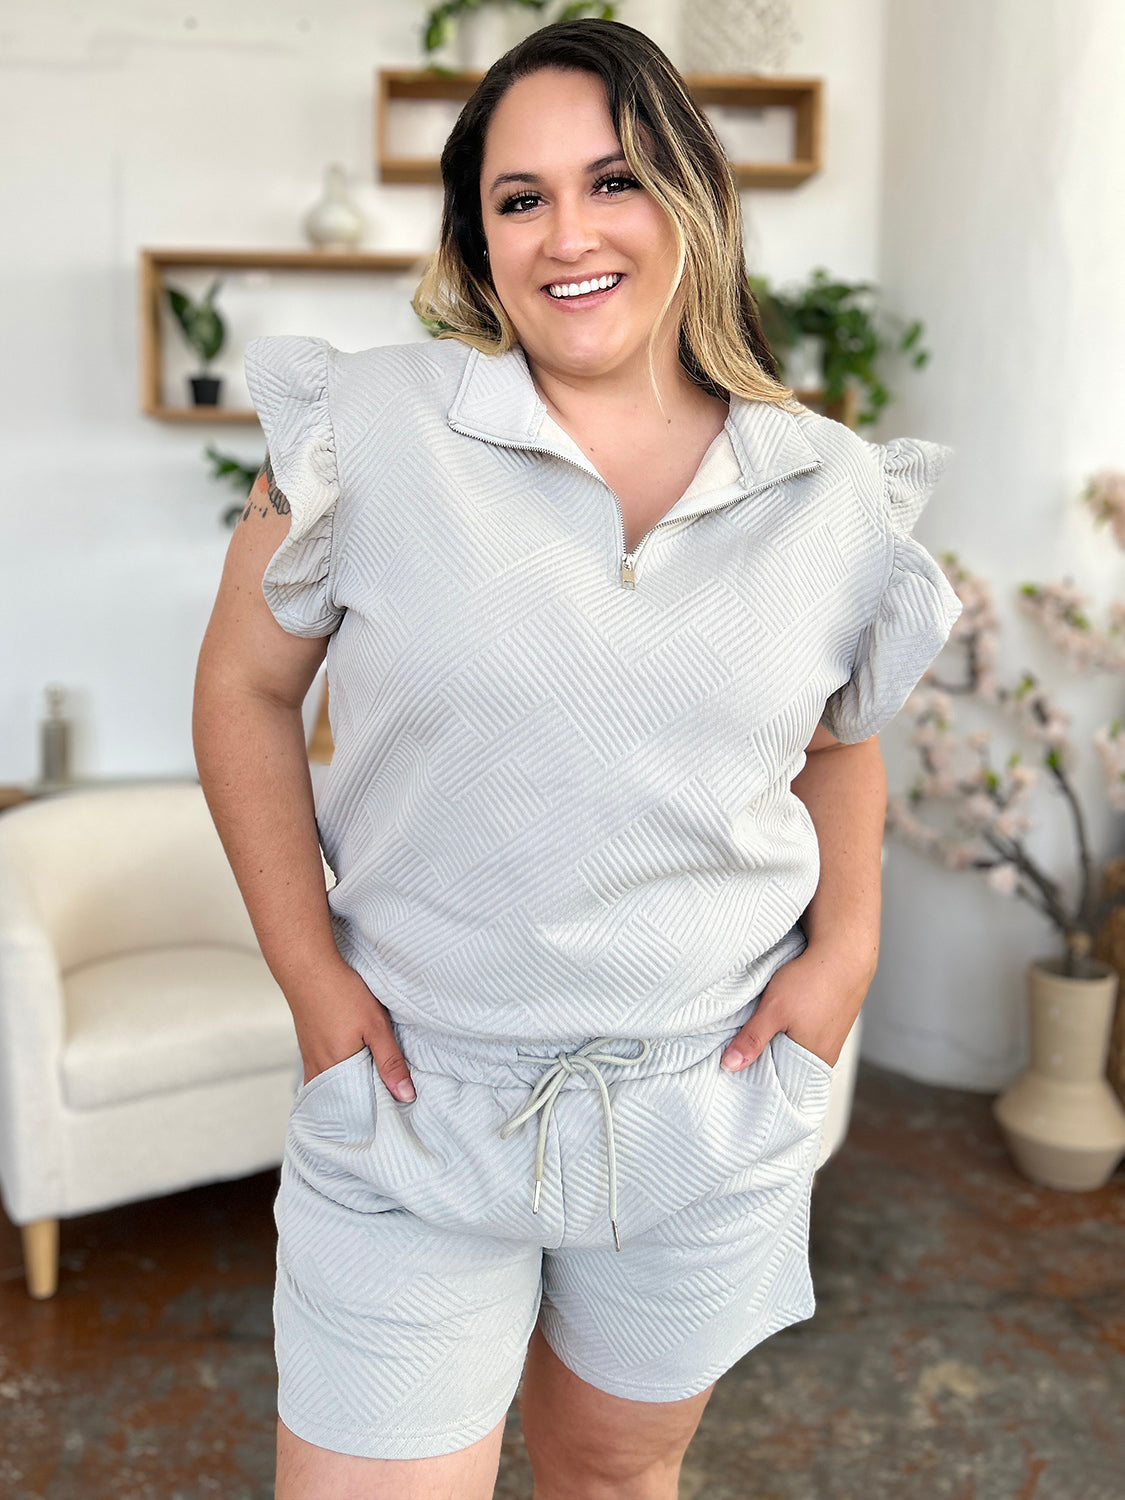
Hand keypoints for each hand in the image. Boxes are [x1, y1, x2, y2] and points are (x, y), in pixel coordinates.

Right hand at [289, 959, 415, 1101]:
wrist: (308, 968)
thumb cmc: (342, 993)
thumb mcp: (376, 1026)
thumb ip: (391, 1062)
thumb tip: (406, 1096)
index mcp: (338, 1069)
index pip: (358, 1107)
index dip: (375, 1110)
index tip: (392, 1112)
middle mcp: (319, 1070)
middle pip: (341, 1101)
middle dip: (360, 1105)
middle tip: (383, 1106)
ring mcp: (309, 1060)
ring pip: (329, 1089)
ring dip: (346, 1092)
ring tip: (366, 1092)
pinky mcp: (307, 1048)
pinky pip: (318, 1076)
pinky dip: (333, 1081)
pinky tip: (345, 1073)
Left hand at [719, 944, 873, 1072]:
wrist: (846, 953)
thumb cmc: (812, 981)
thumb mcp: (774, 1010)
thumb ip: (752, 1040)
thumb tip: (729, 1066)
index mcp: (812, 1061)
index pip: (781, 1084)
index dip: (759, 1080)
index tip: (736, 1076)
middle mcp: (825, 1055)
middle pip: (788, 1066)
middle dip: (767, 1061)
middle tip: (742, 1054)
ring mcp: (831, 1038)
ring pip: (797, 1048)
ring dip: (780, 1042)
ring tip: (761, 1034)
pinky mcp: (832, 1021)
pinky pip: (807, 1034)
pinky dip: (792, 1030)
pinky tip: (782, 1019)